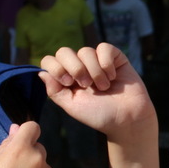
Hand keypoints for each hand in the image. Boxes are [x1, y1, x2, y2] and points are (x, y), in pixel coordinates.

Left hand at [39, 44, 155, 140]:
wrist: (127, 119)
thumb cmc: (100, 115)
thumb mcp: (72, 106)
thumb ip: (55, 91)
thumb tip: (41, 72)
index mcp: (67, 78)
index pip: (50, 61)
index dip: (56, 68)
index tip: (68, 83)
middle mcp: (80, 67)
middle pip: (64, 51)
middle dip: (73, 68)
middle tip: (85, 85)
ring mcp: (97, 61)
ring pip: (85, 51)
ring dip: (94, 71)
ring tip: (104, 87)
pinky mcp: (115, 57)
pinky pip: (104, 48)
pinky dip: (106, 63)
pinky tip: (112, 76)